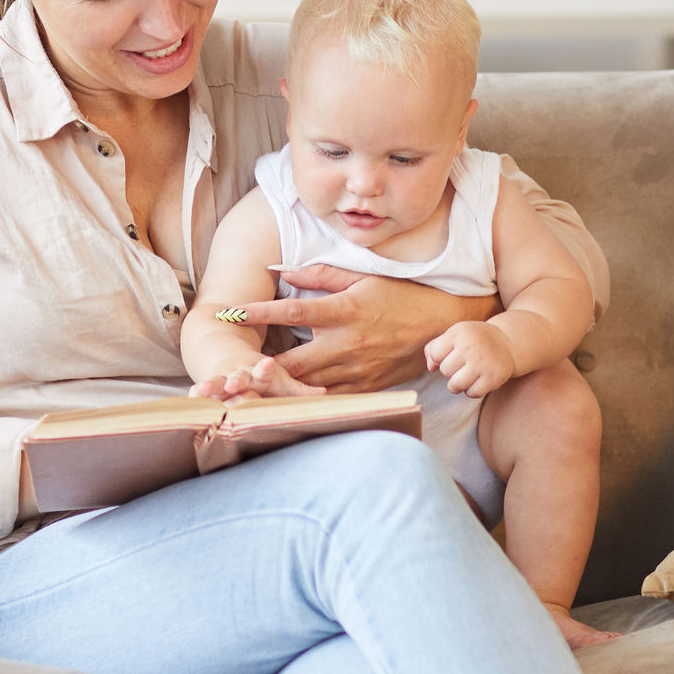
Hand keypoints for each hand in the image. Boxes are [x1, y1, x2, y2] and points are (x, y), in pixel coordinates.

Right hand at [190, 356, 324, 404]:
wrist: (228, 354)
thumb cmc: (261, 374)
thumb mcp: (281, 381)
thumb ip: (299, 391)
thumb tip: (325, 395)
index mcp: (261, 371)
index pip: (265, 370)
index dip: (264, 369)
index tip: (266, 365)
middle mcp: (242, 373)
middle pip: (239, 377)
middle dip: (237, 381)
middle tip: (233, 384)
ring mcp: (223, 379)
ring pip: (218, 381)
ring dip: (212, 385)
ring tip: (202, 389)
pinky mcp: (210, 386)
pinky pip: (204, 390)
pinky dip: (197, 394)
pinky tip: (188, 397)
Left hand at [231, 265, 498, 394]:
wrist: (444, 325)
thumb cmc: (401, 295)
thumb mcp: (363, 277)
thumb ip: (321, 274)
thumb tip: (282, 269)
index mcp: (344, 310)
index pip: (292, 310)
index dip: (258, 312)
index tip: (229, 313)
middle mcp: (347, 343)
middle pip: (292, 361)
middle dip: (259, 370)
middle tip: (228, 373)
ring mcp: (357, 370)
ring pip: (308, 386)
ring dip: (278, 390)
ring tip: (247, 392)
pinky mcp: (367, 387)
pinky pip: (331, 400)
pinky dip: (308, 402)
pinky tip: (285, 404)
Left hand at [425, 321, 515, 397]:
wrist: (507, 342)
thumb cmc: (473, 340)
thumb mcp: (453, 335)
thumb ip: (433, 348)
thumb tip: (431, 368)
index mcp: (459, 333)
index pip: (435, 354)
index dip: (439, 358)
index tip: (450, 355)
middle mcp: (471, 347)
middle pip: (445, 370)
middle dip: (450, 371)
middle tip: (461, 365)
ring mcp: (483, 363)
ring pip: (455, 385)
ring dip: (458, 384)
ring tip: (465, 376)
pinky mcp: (493, 377)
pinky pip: (472, 394)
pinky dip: (472, 391)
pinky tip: (477, 380)